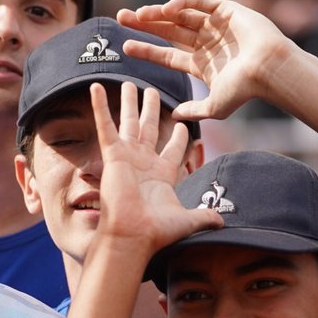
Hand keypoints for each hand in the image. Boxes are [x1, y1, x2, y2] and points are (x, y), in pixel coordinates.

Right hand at [90, 81, 221, 255]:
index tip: (184, 123)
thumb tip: (222, 221)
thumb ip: (205, 215)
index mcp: (162, 174)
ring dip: (128, 102)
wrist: (133, 235)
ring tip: (129, 83)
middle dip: (151, 110)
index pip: (173, 149)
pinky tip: (95, 87)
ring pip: (129, 122)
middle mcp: (144, 163)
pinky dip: (99, 106)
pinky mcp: (112, 156)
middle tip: (151, 91)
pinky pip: (105, 126)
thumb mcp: (188, 220)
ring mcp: (127, 157)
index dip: (180, 136)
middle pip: (149, 128)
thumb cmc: (157, 231)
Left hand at [117, 0, 299, 120]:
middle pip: (168, 31)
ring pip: (180, 15)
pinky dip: (182, 2)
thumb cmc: (245, 89)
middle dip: (144, 24)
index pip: (166, 55)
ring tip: (138, 14)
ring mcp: (215, 25)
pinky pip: (199, 2)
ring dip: (158, 13)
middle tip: (121, 18)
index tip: (125, 47)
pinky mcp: (226, 10)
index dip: (146, 50)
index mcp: (201, 63)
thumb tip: (174, 117)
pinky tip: (165, 9)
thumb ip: (194, 111)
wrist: (267, 70)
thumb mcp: (214, 107)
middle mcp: (206, 42)